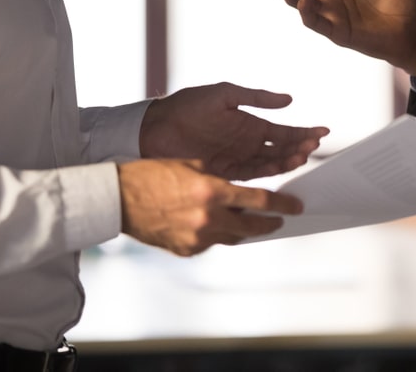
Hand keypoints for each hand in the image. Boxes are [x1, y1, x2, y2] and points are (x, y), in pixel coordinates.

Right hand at [117, 159, 301, 255]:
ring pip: (234, 238)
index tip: (295, 207)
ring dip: (244, 230)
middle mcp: (208, 218)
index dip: (283, 205)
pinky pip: (212, 244)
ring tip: (252, 222)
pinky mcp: (187, 250)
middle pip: (253, 226)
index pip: (261, 202)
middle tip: (280, 219)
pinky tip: (216, 224)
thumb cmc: (153, 175)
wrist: (120, 198)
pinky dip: (218, 234)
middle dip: (270, 223)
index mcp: (213, 191)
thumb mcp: (194, 166)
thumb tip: (244, 193)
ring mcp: (197, 238)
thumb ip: (222, 180)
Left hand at [139, 82, 328, 180]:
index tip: (323, 131)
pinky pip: (253, 176)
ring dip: (288, 160)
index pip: (284, 131)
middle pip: (282, 150)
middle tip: (314, 146)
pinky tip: (282, 171)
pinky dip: (269, 174)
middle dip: (300, 148)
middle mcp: (247, 144)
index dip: (304, 131)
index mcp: (250, 124)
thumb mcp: (224, 95)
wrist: (155, 129)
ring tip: (302, 156)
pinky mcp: (225, 173)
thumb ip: (257, 98)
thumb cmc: (186, 106)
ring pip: (271, 164)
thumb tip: (288, 99)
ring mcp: (237, 160)